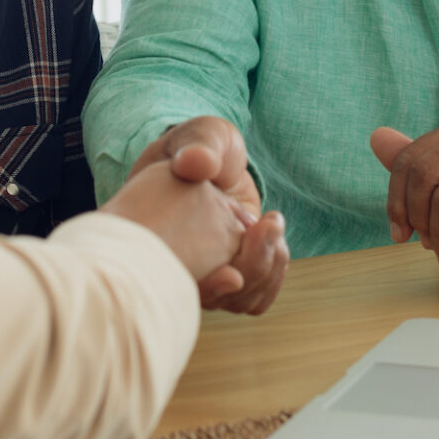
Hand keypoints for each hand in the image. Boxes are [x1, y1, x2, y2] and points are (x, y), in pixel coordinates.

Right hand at [129, 117, 287, 314]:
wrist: (214, 160)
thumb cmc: (201, 146)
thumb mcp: (199, 138)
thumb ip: (198, 148)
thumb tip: (194, 164)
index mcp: (162, 236)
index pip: (179, 282)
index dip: (208, 288)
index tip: (233, 276)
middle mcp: (183, 263)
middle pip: (216, 298)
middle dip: (252, 267)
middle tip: (269, 224)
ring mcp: (209, 272)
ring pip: (239, 300)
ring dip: (267, 269)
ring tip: (272, 225)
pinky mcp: (233, 272)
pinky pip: (254, 297)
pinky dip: (273, 274)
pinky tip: (276, 241)